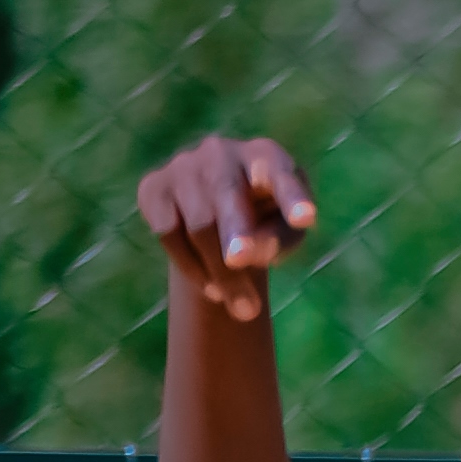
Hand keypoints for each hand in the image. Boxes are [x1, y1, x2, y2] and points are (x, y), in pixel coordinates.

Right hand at [138, 134, 314, 321]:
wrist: (217, 211)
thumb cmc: (266, 220)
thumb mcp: (286, 231)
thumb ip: (278, 239)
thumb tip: (250, 253)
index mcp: (266, 156)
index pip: (282, 175)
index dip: (293, 198)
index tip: (307, 220)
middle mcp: (220, 152)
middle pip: (227, 194)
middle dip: (236, 232)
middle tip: (242, 262)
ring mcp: (182, 166)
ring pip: (198, 223)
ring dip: (220, 271)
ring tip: (244, 309)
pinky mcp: (153, 187)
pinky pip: (169, 233)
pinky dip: (192, 267)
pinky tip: (213, 289)